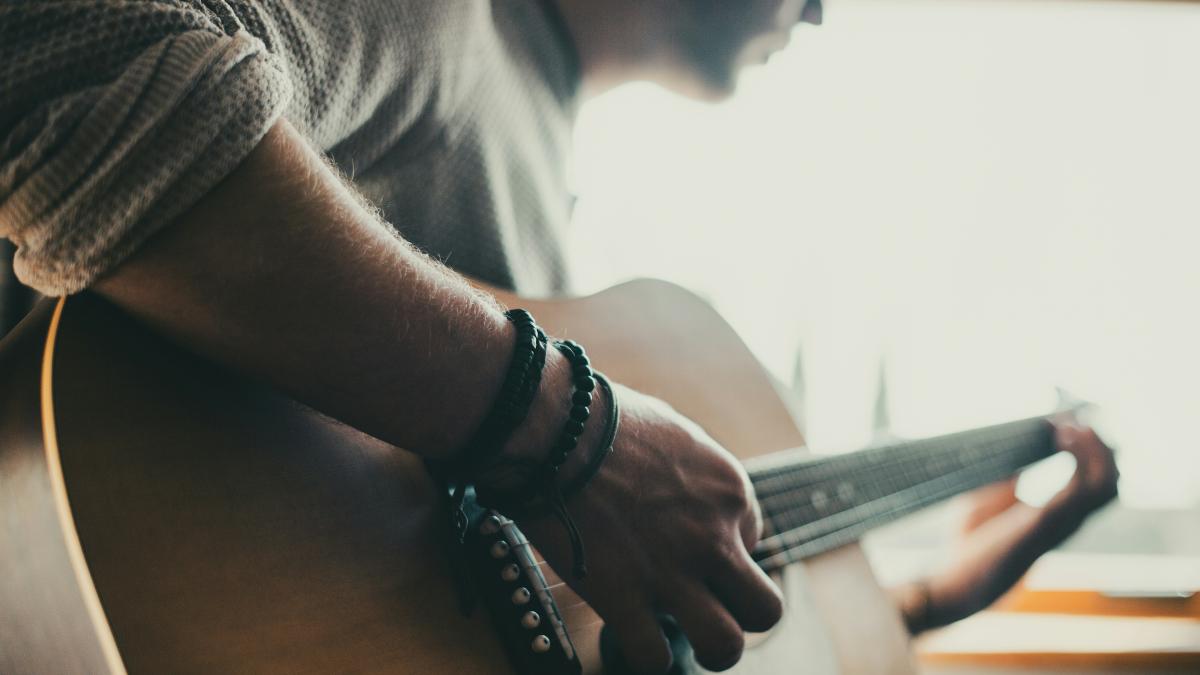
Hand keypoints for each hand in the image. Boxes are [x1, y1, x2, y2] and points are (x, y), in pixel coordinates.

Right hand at [481, 376, 783, 672]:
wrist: (553, 428)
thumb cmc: (600, 416)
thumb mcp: (671, 430)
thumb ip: (689, 468)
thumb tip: (679, 484)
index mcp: (729, 491)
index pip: (753, 540)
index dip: (720, 549)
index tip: (688, 544)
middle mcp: (713, 536)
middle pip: (765, 608)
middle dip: (739, 613)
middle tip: (707, 604)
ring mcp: (672, 572)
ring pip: (726, 645)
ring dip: (707, 646)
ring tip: (682, 635)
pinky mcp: (625, 597)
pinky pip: (653, 656)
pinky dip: (643, 653)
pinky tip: (629, 632)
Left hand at [892, 423, 1118, 634]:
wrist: (954, 580)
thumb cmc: (967, 544)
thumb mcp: (987, 501)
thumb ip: (1007, 481)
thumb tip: (1015, 455)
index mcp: (1056, 517)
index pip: (1095, 483)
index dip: (1091, 450)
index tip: (1067, 419)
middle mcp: (1066, 521)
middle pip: (1110, 481)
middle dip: (1100, 446)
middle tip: (1073, 419)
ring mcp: (1060, 523)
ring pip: (1107, 483)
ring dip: (1095, 447)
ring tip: (1070, 425)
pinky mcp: (1045, 522)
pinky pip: (1082, 487)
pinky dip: (1080, 456)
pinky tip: (1061, 435)